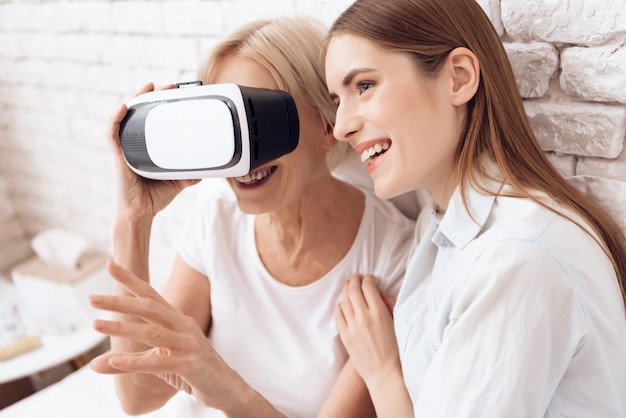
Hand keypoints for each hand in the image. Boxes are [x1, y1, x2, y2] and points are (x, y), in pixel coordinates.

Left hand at [89, 260, 242, 408]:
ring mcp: (188, 345)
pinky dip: (134, 361)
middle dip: (119, 302)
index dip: (131, 279)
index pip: (151, 295)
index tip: (110, 264)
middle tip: (91, 298)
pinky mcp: (190, 365)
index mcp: (177, 320)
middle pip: (149, 308)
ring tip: (95, 325)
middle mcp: (183, 327)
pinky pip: (158, 362)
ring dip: (121, 328)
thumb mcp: (161, 362)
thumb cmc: (193, 371)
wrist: (227, 389)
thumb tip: (95, 364)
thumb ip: (130, 360)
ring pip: (151, 332)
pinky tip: (112, 361)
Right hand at [108, 83, 198, 221]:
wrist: (141, 213)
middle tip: (168, 85)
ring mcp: (126, 148)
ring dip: (135, 99)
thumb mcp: (178, 182)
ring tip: (149, 87)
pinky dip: (116, 119)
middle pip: (140, 112)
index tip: (176, 92)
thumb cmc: (154, 197)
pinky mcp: (119, 156)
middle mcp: (135, 144)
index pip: (152, 118)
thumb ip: (189, 174)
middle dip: (152, 95)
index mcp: (148, 147)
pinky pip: (113, 134)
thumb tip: (206, 170)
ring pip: (126, 116)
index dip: (161, 103)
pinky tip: (123, 107)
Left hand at [335, 274, 401, 387]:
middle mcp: (364, 318)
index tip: (369, 278)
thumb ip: (390, 304)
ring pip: (344, 302)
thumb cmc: (397, 350)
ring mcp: (352, 327)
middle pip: (353, 291)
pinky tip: (342, 303)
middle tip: (356, 277)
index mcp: (379, 313)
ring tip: (348, 286)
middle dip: (354, 281)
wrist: (385, 374)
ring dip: (346, 291)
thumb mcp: (398, 324)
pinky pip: (338, 316)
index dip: (368, 280)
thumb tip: (379, 291)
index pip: (368, 288)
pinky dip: (340, 306)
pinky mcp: (345, 337)